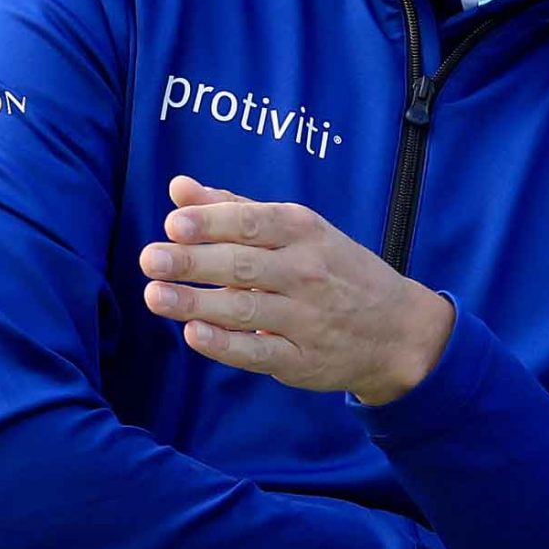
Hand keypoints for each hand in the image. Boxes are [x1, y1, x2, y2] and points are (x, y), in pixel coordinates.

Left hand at [139, 175, 454, 402]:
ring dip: (196, 303)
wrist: (398, 329)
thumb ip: (235, 210)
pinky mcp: (301, 360)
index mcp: (304, 232)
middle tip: (150, 259)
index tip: (174, 224)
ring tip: (155, 296)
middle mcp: (306, 273)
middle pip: (243, 265)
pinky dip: (225, 345)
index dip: (212, 222)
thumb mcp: (300, 230)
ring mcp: (306, 318)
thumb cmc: (336, 270)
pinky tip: (193, 335)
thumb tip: (179, 188)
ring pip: (244, 309)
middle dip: (194, 261)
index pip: (252, 222)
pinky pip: (259, 352)